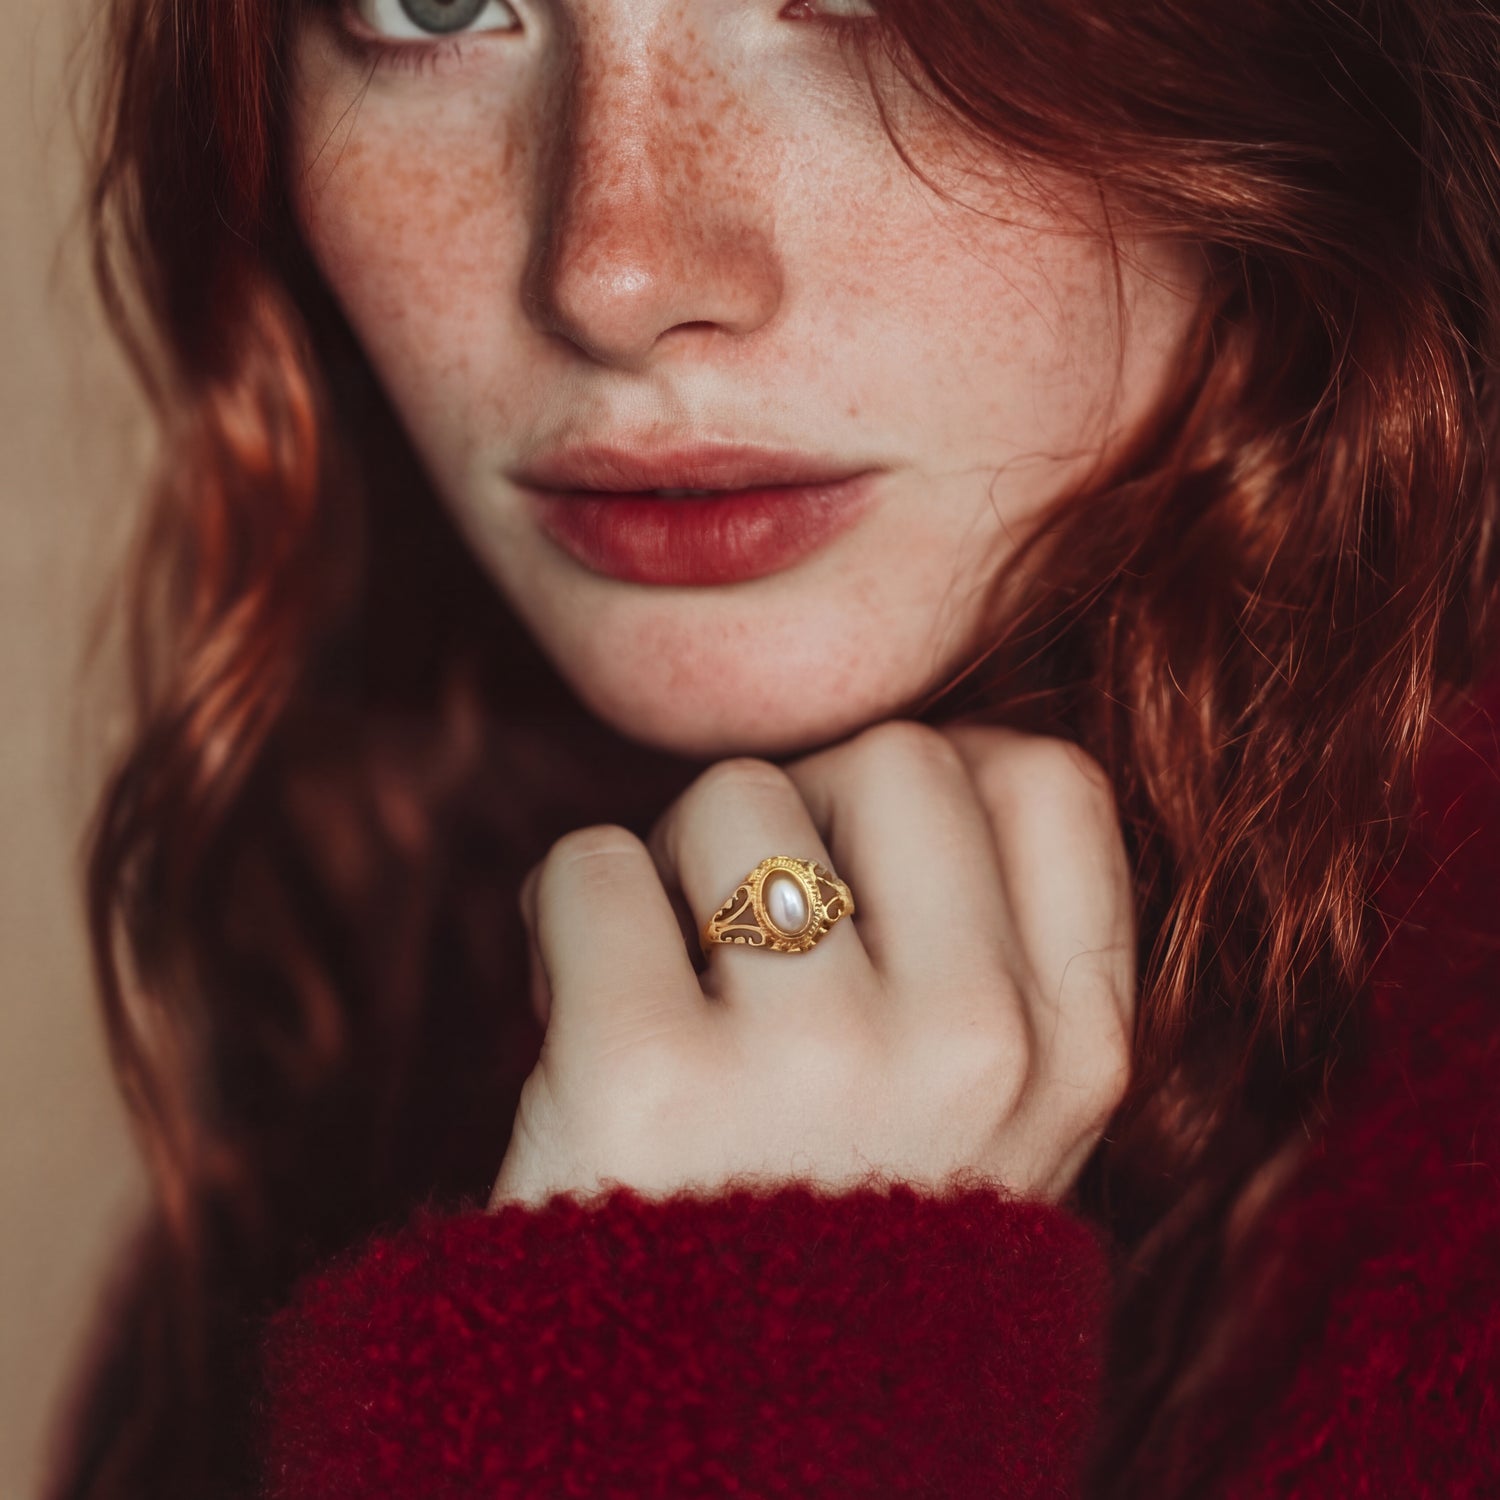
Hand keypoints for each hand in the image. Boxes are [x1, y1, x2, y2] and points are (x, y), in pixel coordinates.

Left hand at [490, 721, 1133, 1207]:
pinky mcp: (646, 1080)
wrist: (695, 1454)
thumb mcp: (984, 1127)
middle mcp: (974, 1051)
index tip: (871, 859)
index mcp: (1071, 1057)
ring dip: (676, 869)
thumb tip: (928, 755)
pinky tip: (582, 1024)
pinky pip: (589, 865)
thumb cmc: (823, 1246)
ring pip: (732, 795)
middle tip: (755, 929)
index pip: (1046, 779)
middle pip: (891, 755)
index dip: (943, 786)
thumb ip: (990, 953)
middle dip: (807, 813)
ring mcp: (816, 1062)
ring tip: (676, 992)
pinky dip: (566, 922)